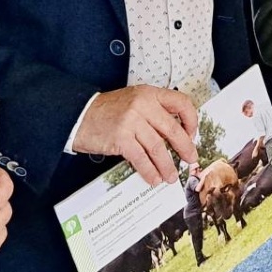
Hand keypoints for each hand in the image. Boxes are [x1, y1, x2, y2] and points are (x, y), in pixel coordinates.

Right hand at [70, 85, 198, 185]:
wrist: (79, 116)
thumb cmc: (108, 111)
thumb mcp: (134, 101)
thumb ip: (154, 112)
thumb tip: (177, 135)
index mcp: (149, 93)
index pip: (181, 103)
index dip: (191, 120)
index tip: (192, 134)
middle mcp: (142, 105)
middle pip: (173, 130)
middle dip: (185, 148)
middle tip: (190, 159)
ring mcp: (131, 121)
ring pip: (158, 148)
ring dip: (167, 166)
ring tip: (171, 176)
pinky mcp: (121, 138)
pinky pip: (141, 158)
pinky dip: (149, 171)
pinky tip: (153, 178)